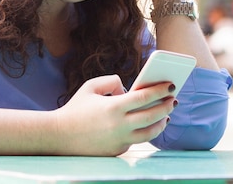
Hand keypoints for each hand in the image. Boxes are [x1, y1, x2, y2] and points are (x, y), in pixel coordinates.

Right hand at [53, 75, 175, 155]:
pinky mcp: (117, 150)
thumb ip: (112, 81)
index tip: (171, 85)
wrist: (58, 136)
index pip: (145, 97)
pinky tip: (151, 125)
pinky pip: (136, 140)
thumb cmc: (75, 108)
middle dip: (166, 106)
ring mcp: (119, 140)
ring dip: (161, 122)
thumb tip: (129, 88)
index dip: (160, 90)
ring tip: (167, 114)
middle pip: (152, 116)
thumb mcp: (91, 86)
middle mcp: (119, 126)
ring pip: (149, 133)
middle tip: (174, 99)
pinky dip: (146, 131)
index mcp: (114, 107)